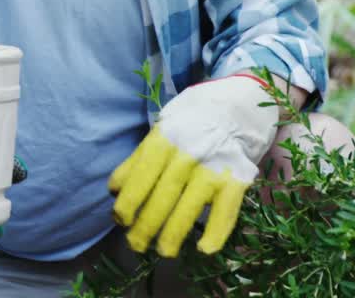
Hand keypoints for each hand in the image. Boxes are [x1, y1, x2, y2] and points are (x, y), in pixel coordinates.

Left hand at [109, 75, 278, 256]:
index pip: (140, 177)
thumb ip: (139, 157)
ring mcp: (214, 167)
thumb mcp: (161, 128)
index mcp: (163, 139)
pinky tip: (204, 249)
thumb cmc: (192, 118)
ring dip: (173, 234)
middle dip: (145, 226)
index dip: (128, 202)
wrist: (240, 102)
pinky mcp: (238, 178)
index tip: (120, 220)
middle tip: (135, 245)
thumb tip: (114, 188)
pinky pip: (227, 210)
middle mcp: (186, 154)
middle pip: (162, 197)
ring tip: (163, 252)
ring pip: (189, 207)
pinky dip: (217, 232)